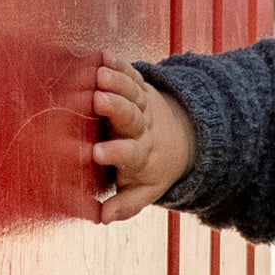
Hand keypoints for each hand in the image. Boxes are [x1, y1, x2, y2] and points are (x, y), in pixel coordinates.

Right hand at [93, 53, 195, 223]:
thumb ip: (126, 204)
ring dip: (117, 82)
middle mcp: (142, 129)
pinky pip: (132, 75)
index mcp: (140, 156)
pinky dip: (119, 65)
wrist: (179, 140)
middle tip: (98, 100)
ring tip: (100, 74)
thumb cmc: (150, 170)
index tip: (95, 153)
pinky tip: (103, 56)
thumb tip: (102, 218)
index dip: (115, 153)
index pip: (129, 154)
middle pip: (131, 118)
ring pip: (132, 93)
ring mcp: (142, 106)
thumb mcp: (144, 191)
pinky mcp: (139, 87)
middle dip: (116, 109)